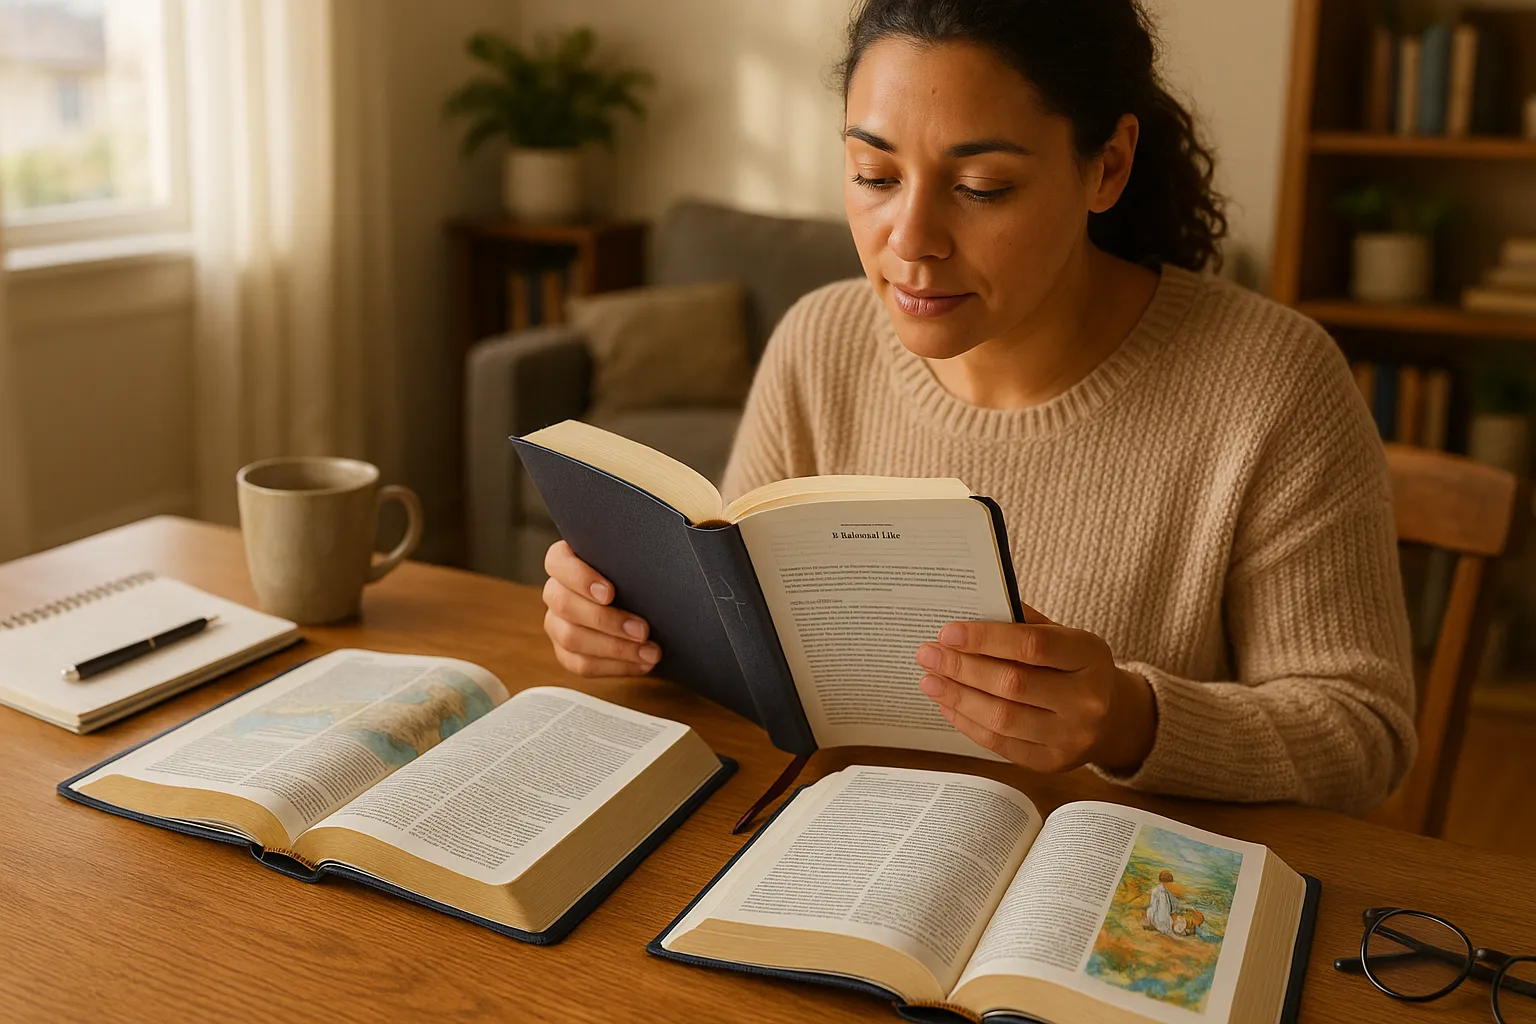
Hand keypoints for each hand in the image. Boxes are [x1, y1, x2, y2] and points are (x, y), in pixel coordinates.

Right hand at [541, 540, 660, 676]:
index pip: (557, 562)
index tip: (610, 593)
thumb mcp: (633, 565)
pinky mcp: (565, 652)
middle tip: (642, 630)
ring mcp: (557, 623)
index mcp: (566, 561)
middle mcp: (556, 592)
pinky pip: (581, 664)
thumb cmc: (637, 579)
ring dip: (615, 648)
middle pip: (564, 604)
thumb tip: (652, 566)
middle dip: (606, 620)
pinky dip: (614, 666)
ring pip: (571, 638)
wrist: (644, 609)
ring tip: (649, 652)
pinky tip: (640, 664)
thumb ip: (630, 561)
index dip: (580, 578)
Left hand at [914, 604, 1155, 774]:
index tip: (948, 632)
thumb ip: (1022, 623)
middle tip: (927, 654)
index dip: (986, 639)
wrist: (1112, 717)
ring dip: (957, 697)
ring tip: (929, 680)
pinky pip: (1000, 743)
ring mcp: (1071, 736)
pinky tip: (946, 704)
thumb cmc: (1074, 666)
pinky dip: (967, 722)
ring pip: (1002, 718)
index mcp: (1091, 656)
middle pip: (1012, 684)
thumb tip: (968, 613)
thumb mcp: (1062, 636)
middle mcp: (1087, 700)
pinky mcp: (1052, 762)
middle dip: (962, 668)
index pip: (1032, 646)